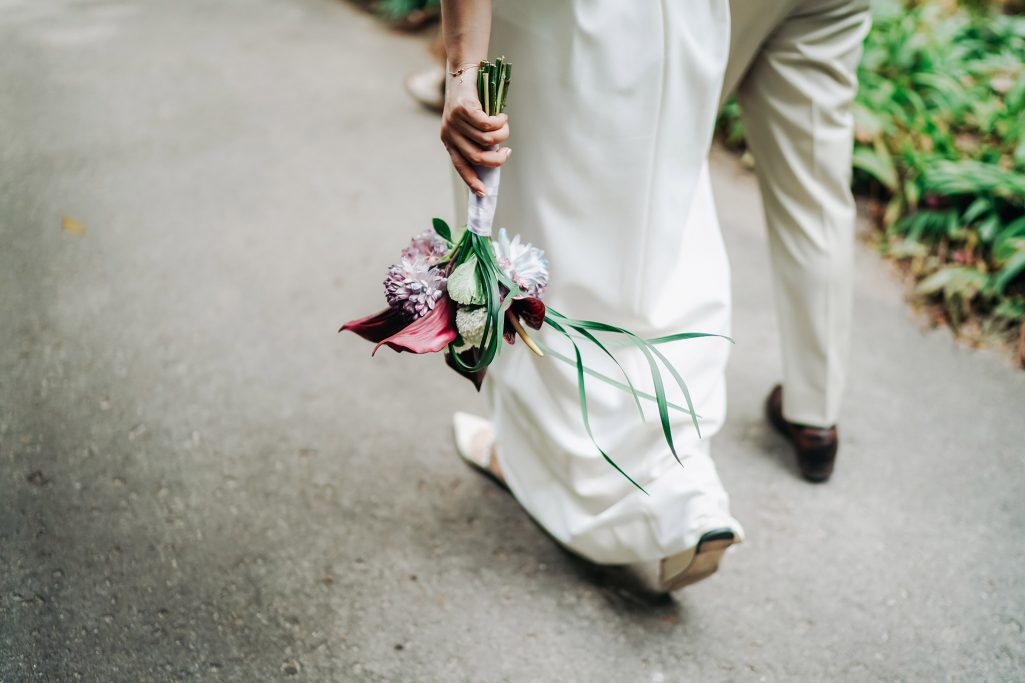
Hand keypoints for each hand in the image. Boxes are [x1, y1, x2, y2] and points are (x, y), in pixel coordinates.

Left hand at [440, 73, 510, 196]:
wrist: (463, 72)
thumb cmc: (471, 101)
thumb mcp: (469, 125)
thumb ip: (477, 141)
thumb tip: (493, 157)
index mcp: (449, 141)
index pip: (460, 166)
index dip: (472, 181)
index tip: (484, 192)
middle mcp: (449, 134)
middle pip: (477, 157)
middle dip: (497, 159)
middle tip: (506, 152)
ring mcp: (454, 121)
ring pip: (486, 140)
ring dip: (502, 134)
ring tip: (504, 125)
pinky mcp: (463, 109)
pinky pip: (487, 124)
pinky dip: (500, 123)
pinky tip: (502, 117)